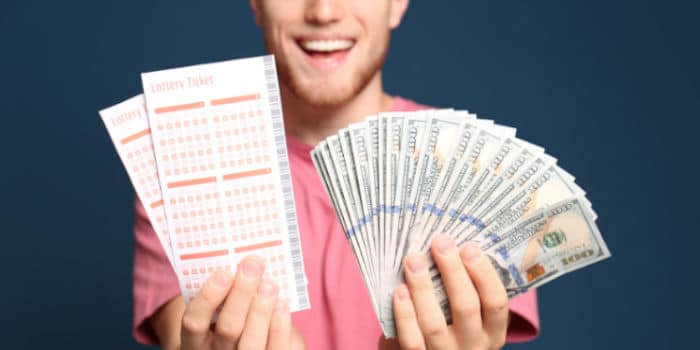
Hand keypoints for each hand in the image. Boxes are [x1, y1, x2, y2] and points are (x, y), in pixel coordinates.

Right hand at [180, 256, 305, 349]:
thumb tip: (242, 261)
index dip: (208, 298)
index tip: (224, 272)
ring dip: (261, 308)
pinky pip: (275, 348)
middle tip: (253, 265)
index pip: (193, 323)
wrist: (247, 347)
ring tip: (269, 282)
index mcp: (194, 342)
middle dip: (242, 294)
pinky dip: (279, 325)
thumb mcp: (216, 310)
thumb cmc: (229, 319)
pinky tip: (282, 303)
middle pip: (228, 329)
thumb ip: (223, 292)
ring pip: (250, 342)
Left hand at [393, 236, 508, 349]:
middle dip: (452, 271)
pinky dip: (405, 315)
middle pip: (466, 308)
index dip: (484, 273)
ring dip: (423, 288)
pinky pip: (412, 340)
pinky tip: (400, 291)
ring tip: (413, 260)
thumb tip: (454, 244)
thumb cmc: (451, 325)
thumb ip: (467, 287)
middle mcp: (473, 346)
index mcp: (493, 331)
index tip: (469, 246)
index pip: (496, 302)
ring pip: (434, 325)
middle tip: (440, 243)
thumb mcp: (470, 314)